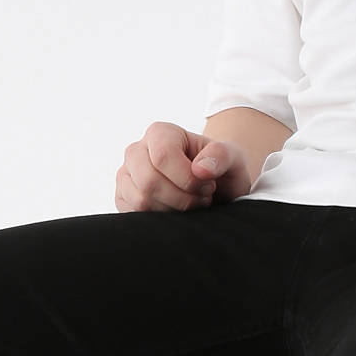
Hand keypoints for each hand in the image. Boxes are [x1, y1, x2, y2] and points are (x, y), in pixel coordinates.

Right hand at [115, 123, 250, 211]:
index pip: (163, 157)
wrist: (211, 187)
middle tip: (201, 198)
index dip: (188, 180)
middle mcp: (136, 152)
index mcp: (159, 133)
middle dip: (182, 199)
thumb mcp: (232, 157)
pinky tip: (175, 213)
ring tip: (190, 205)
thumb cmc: (219, 170)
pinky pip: (134, 216)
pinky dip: (159, 222)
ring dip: (172, 212)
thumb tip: (200, 169)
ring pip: (141, 202)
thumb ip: (222, 156)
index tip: (208, 186)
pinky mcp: (123, 200)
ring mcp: (126, 177)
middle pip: (149, 182)